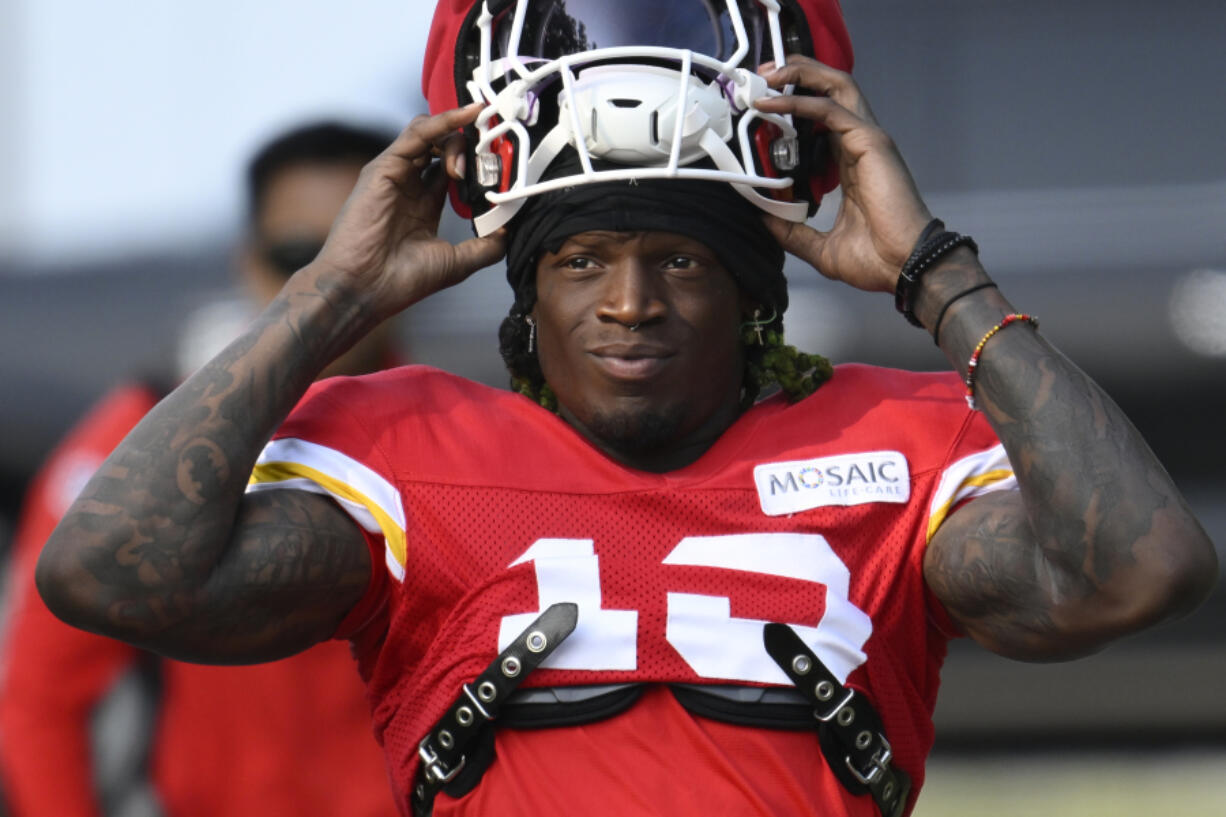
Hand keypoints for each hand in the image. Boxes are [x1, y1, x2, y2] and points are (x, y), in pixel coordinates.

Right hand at [311, 104, 506, 320]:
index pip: (453, 169)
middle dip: (472, 145)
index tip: (504, 167)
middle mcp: (409, 185)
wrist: (364, 289)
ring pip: (430, 133)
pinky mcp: (384, 167)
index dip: (478, 164)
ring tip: (480, 150)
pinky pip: (417, 133)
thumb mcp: (456, 263)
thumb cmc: (400, 281)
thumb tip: (509, 232)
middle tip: (495, 157)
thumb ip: (485, 247)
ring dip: (460, 135)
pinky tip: (467, 116)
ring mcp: (395, 174)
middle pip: (443, 146)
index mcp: (424, 205)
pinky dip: (444, 121)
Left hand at [754, 57, 932, 292]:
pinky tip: (774, 103)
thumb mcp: (819, 247)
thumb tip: (762, 219)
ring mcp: (866, 140)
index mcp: (849, 165)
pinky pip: (830, 109)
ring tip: (767, 75)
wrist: (903, 267)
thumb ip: (791, 232)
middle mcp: (858, 145)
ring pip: (835, 87)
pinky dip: (800, 101)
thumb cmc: (876, 260)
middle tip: (760, 77)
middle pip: (830, 92)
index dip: (793, 107)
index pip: (820, 122)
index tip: (759, 109)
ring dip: (800, 74)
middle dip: (796, 76)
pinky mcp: (869, 142)